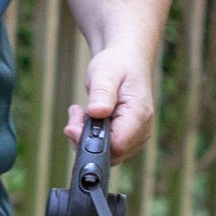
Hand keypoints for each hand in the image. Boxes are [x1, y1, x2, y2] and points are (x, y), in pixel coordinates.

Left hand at [64, 41, 155, 162]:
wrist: (126, 61)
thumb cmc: (117, 65)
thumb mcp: (105, 73)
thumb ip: (102, 93)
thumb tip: (96, 112)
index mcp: (139, 115)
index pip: (117, 145)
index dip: (92, 142)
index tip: (74, 125)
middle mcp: (141, 130)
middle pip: (111, 154)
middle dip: (85, 140)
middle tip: (75, 115)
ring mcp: (135, 136)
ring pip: (107, 154)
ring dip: (86, 137)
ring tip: (79, 112)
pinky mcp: (127, 137)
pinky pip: (106, 147)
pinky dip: (91, 136)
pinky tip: (86, 117)